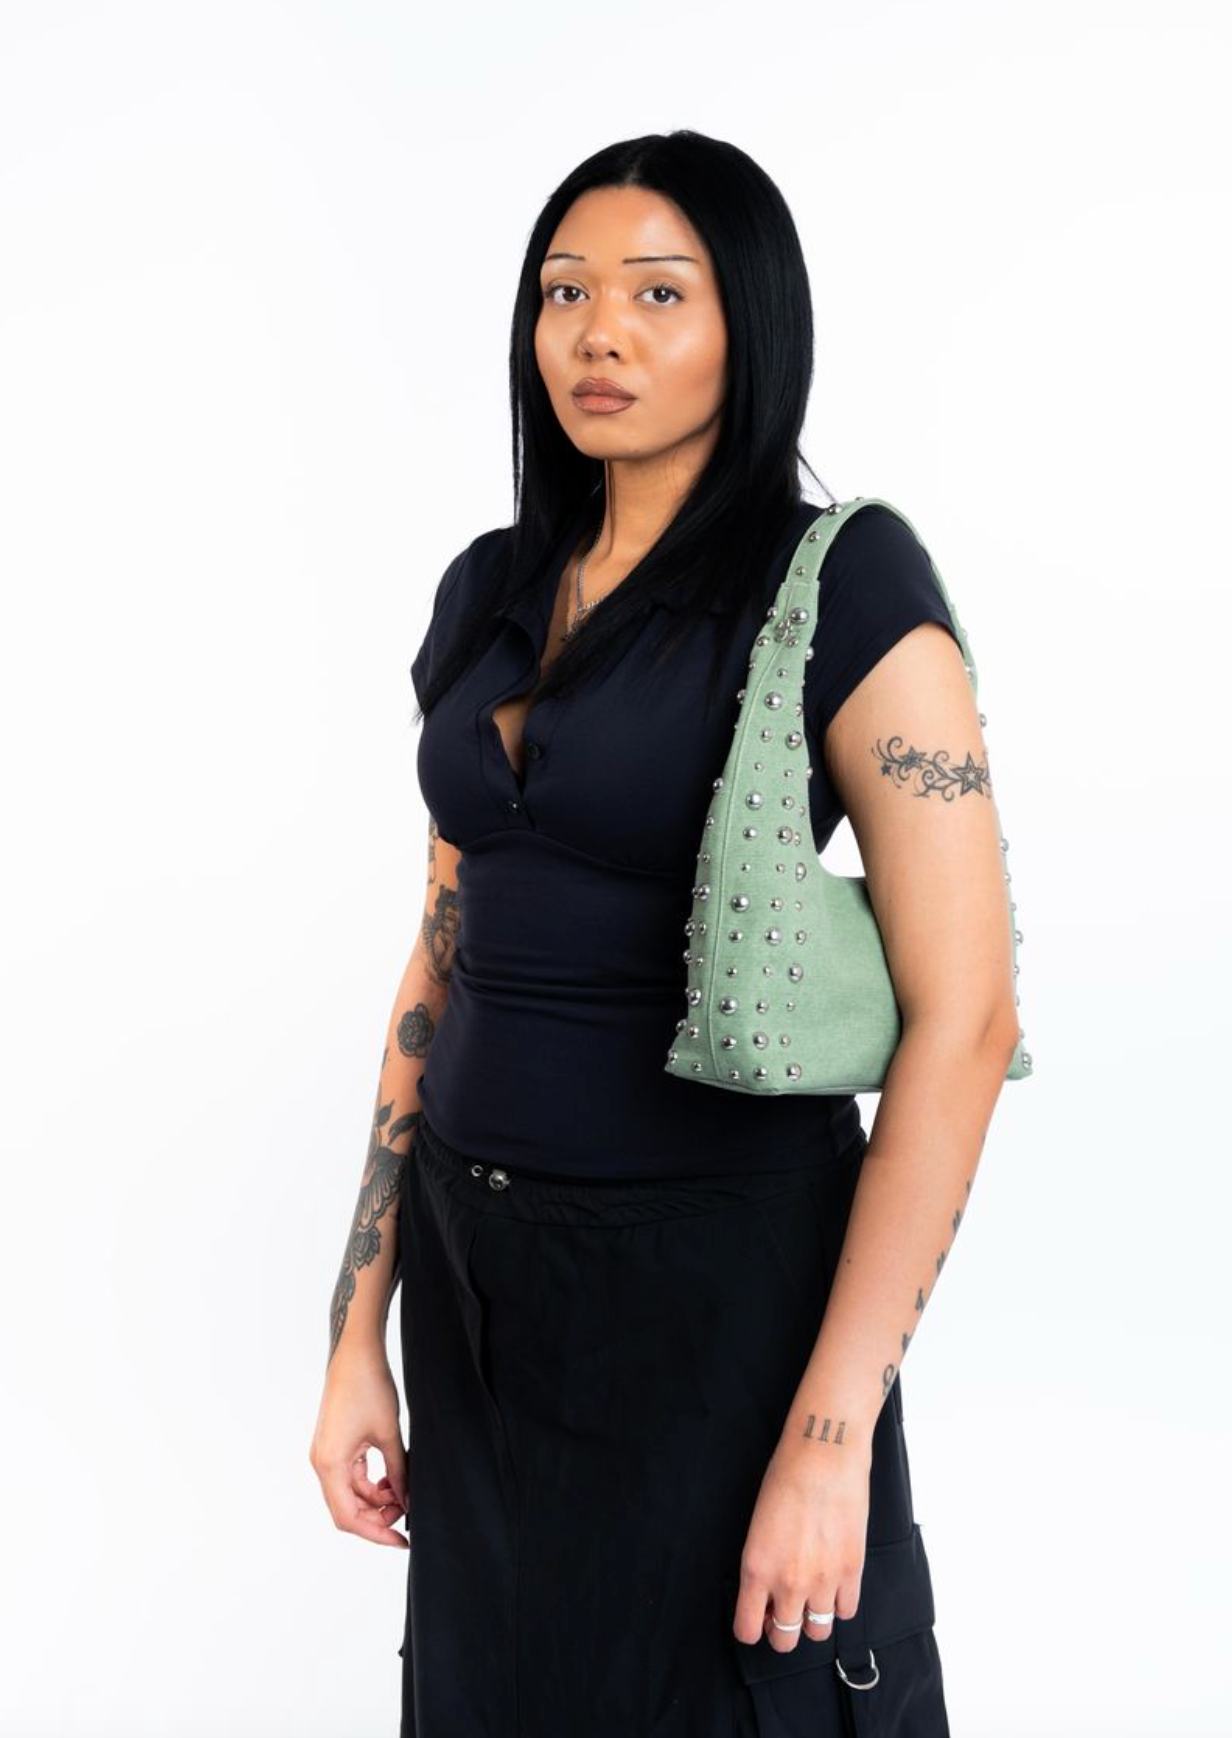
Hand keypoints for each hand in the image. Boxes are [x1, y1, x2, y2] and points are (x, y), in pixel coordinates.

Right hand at [309, 1341, 408, 1547]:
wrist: (356, 1350)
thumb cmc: (369, 1386)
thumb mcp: (390, 1434)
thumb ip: (399, 1472)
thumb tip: (408, 1502)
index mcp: (330, 1464)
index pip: (348, 1517)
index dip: (376, 1533)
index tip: (401, 1540)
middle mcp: (322, 1462)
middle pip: (347, 1509)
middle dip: (378, 1515)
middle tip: (408, 1510)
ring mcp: (325, 1453)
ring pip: (350, 1493)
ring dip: (376, 1498)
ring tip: (404, 1489)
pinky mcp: (334, 1443)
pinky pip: (351, 1475)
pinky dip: (371, 1482)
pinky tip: (393, 1476)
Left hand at [732, 1434, 871, 1651]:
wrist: (823, 1456)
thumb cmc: (786, 1479)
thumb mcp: (757, 1526)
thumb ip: (762, 1566)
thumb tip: (768, 1593)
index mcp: (756, 1569)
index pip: (747, 1630)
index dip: (752, 1628)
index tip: (758, 1617)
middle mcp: (788, 1583)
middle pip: (785, 1641)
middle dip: (782, 1630)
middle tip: (785, 1609)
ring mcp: (823, 1581)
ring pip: (818, 1632)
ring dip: (813, 1617)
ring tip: (812, 1593)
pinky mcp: (852, 1571)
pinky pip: (846, 1611)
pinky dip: (840, 1602)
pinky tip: (834, 1581)